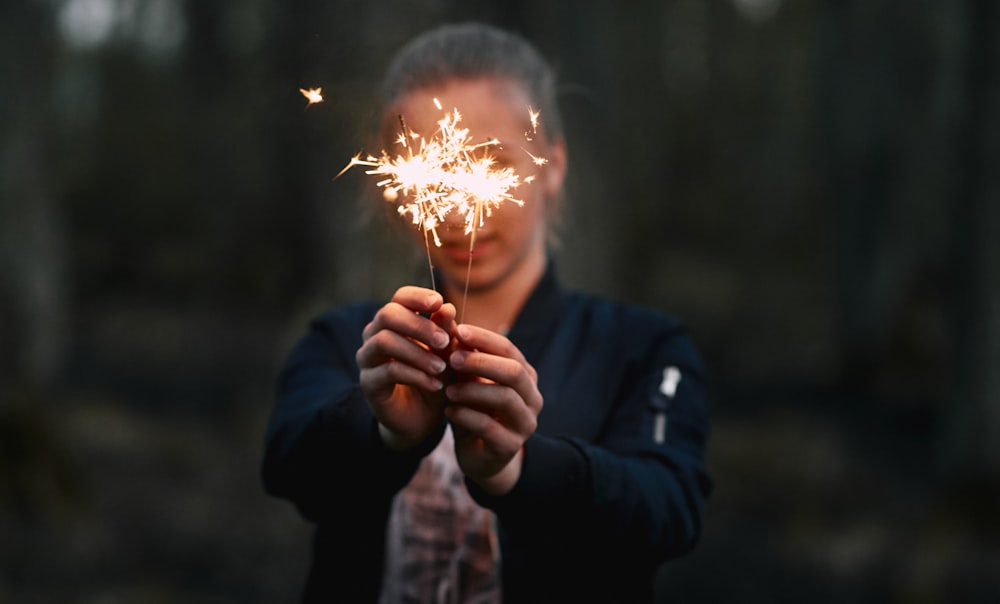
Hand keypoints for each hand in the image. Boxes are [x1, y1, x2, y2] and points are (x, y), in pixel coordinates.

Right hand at [356, 287, 456, 449]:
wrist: (422, 418)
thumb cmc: (435, 377)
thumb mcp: (446, 354)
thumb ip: (445, 331)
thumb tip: (447, 307)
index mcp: (395, 321)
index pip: (399, 297)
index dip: (417, 296)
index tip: (439, 302)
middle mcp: (375, 335)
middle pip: (387, 315)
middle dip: (418, 325)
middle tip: (444, 341)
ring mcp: (368, 358)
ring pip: (384, 341)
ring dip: (418, 353)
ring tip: (442, 367)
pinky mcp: (368, 382)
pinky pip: (388, 371)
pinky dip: (416, 375)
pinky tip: (436, 384)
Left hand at [445, 324, 542, 493]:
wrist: (480, 456)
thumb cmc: (474, 410)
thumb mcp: (464, 381)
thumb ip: (457, 353)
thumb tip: (443, 314)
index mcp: (524, 376)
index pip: (509, 350)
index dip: (484, 339)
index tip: (458, 331)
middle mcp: (531, 397)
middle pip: (514, 372)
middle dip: (482, 362)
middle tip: (453, 358)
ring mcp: (524, 423)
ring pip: (505, 398)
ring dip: (473, 390)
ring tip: (447, 389)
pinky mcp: (510, 446)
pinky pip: (490, 427)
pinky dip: (467, 416)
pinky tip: (448, 411)